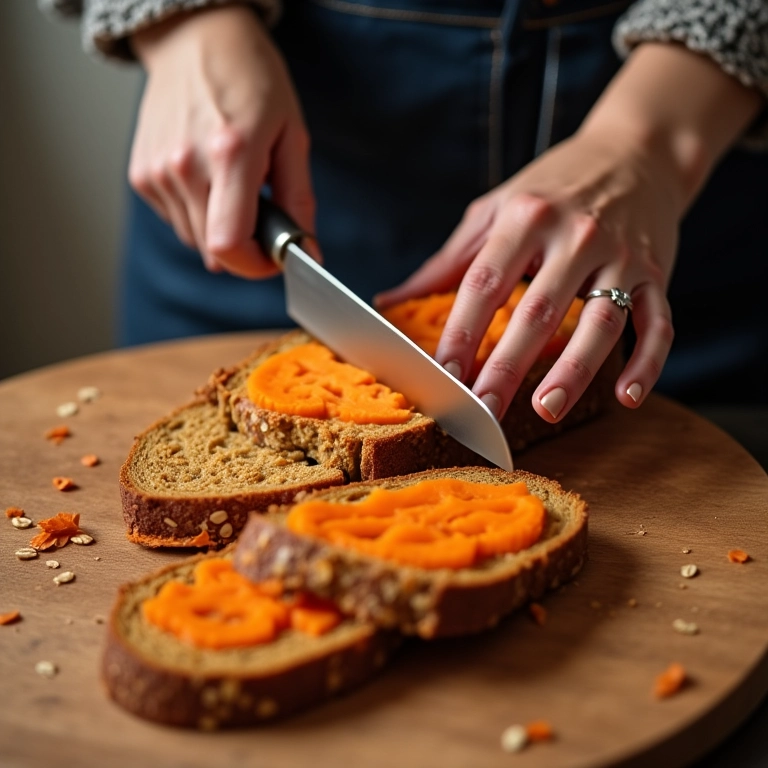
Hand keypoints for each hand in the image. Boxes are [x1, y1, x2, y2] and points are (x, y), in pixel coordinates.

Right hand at [129, 5, 316, 276]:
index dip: (254, 265)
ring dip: (220, 228)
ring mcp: (157, 171)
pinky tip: (208, 177)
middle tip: (262, 214)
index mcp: (230, 153)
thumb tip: (307, 251)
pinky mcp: (141, 174)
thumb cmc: (250, 79)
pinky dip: (198, 212)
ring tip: (233, 184)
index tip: (272, 259)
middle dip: (245, 247)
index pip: (229, 245)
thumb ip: (300, 200)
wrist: (196, 39)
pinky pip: (176, 219)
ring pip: (194, 238)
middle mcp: (185, 165)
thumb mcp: (292, 135)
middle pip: (213, 250)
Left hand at [376, 43, 762, 422]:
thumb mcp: (496, 209)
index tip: (442, 375)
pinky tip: (627, 398)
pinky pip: (658, 323)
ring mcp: (622, 256)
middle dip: (507, 365)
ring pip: (601, 321)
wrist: (637, 151)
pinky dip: (647, 362)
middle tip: (483, 409)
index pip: (485, 284)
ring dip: (574, 370)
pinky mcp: (657, 274)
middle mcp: (577, 235)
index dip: (461, 332)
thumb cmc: (555, 187)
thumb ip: (449, 260)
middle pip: (538, 310)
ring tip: (545, 408)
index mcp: (527, 218)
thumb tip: (388, 301)